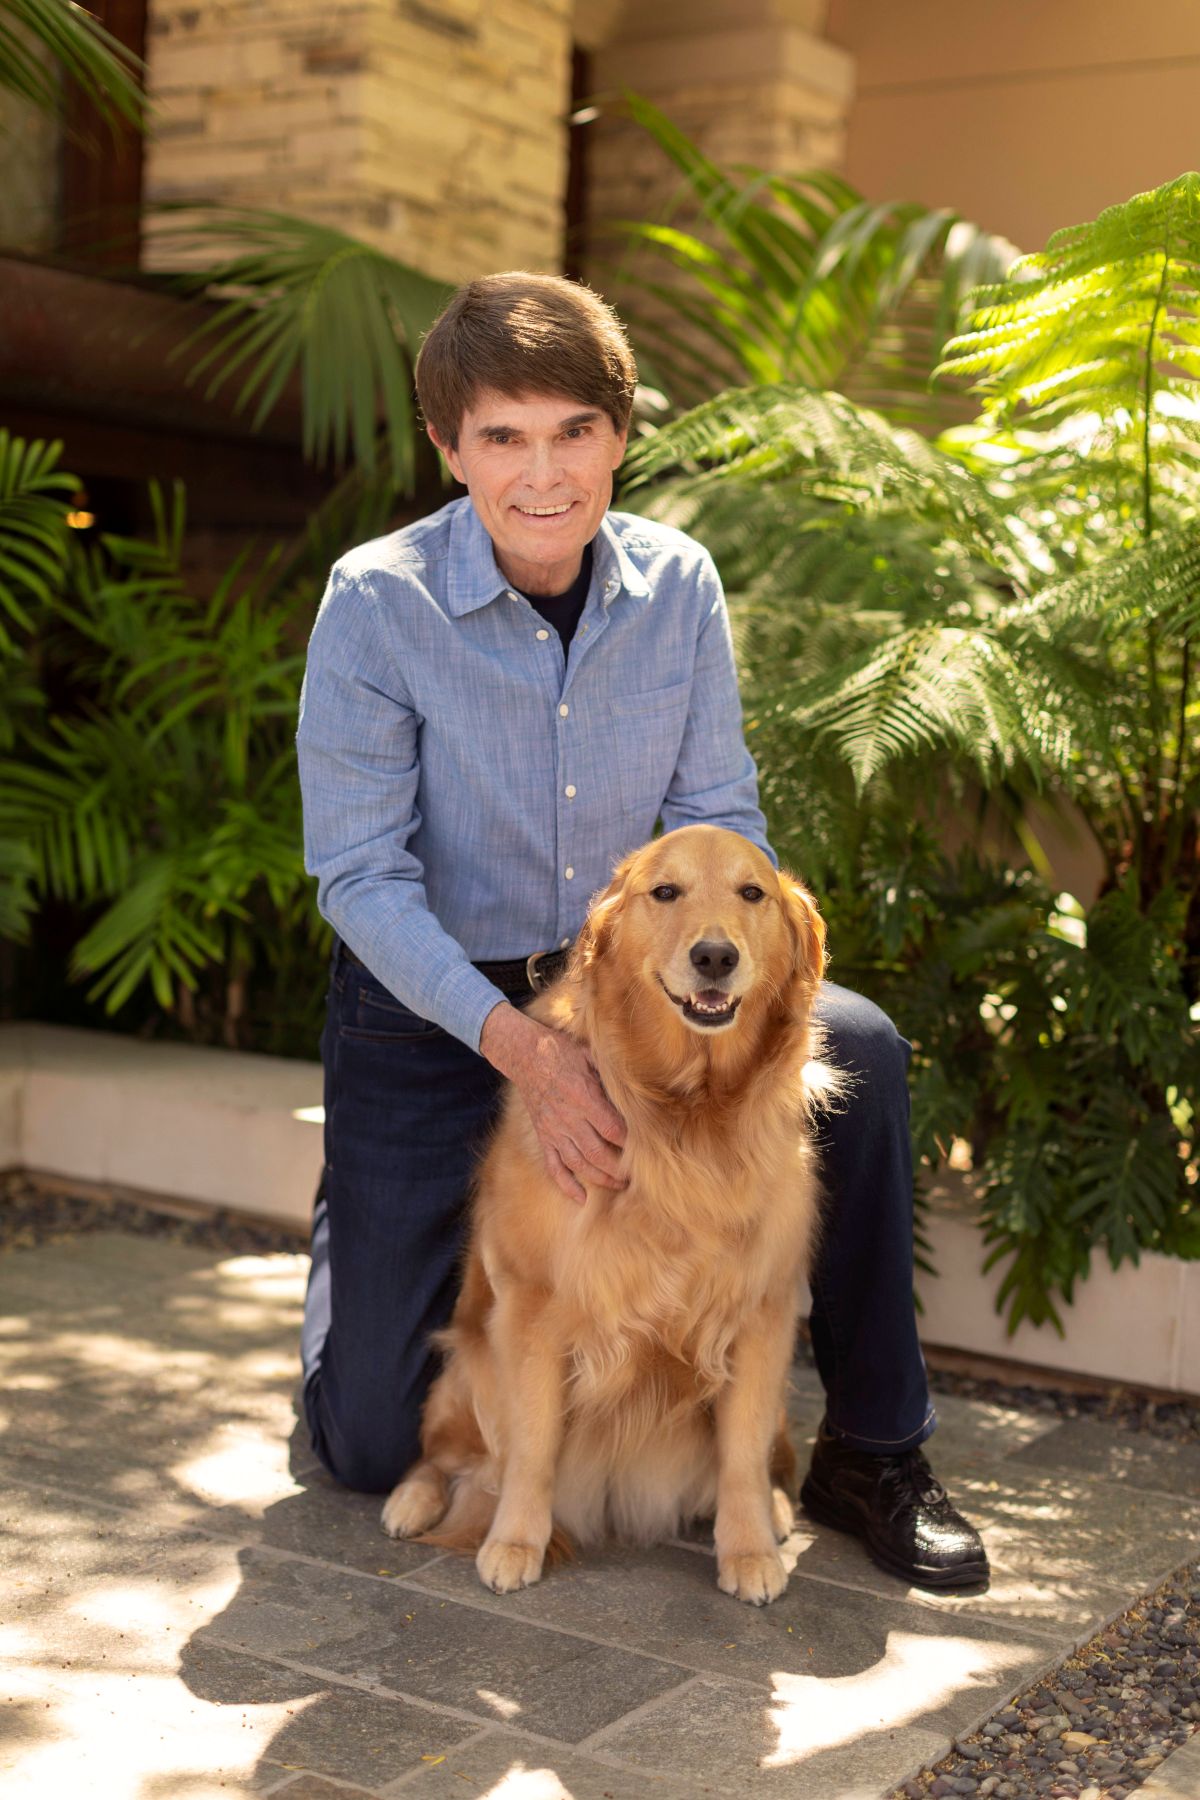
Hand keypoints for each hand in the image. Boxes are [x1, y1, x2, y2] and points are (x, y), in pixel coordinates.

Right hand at [480, 1003, 626, 1203]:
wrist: (524, 1054)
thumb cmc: (562, 1051)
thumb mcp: (590, 1055)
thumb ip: (610, 1074)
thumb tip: (636, 1087)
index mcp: (583, 1096)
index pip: (612, 1129)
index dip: (630, 1144)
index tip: (645, 1151)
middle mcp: (568, 1118)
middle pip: (598, 1153)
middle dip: (619, 1169)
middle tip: (637, 1177)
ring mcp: (553, 1130)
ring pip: (579, 1164)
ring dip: (600, 1179)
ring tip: (619, 1185)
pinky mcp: (544, 1136)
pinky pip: (553, 1166)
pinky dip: (566, 1184)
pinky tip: (580, 1197)